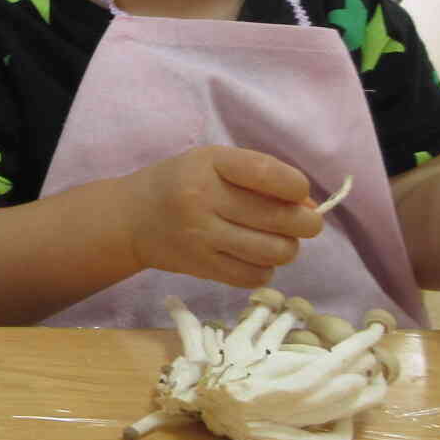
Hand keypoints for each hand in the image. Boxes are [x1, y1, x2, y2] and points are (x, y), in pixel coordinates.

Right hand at [127, 146, 323, 287]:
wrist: (129, 219)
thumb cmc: (180, 183)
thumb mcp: (214, 164)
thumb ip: (262, 178)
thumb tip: (311, 207)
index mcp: (209, 163)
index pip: (268, 174)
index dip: (296, 187)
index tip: (297, 192)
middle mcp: (202, 198)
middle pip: (281, 218)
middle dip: (306, 223)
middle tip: (301, 223)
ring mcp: (200, 236)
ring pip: (273, 251)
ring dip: (286, 248)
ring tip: (275, 241)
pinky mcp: (199, 266)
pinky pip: (253, 276)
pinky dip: (264, 270)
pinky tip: (253, 258)